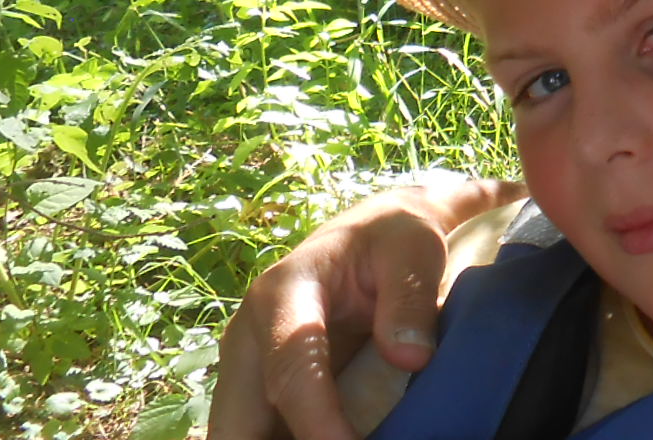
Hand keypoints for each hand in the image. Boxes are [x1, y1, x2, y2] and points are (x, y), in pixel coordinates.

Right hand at [206, 175, 523, 439]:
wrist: (374, 233)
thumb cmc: (393, 238)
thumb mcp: (414, 249)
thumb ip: (409, 299)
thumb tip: (411, 358)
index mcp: (282, 293)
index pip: (291, 368)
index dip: (315, 420)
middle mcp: (248, 334)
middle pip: (238, 421)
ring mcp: (246, 367)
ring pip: (238, 434)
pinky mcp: (257, 388)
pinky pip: (258, 433)